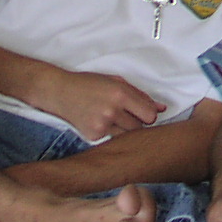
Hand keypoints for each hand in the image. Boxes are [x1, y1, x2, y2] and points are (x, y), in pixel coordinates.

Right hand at [33, 69, 165, 140]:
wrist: (59, 92)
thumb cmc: (88, 84)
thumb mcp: (116, 82)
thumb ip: (140, 95)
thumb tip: (161, 109)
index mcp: (120, 93)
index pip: (149, 115)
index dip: (148, 115)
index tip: (142, 112)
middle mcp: (112, 110)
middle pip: (140, 128)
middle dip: (137, 123)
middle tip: (125, 115)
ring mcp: (101, 125)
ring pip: (127, 136)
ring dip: (124, 129)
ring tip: (112, 117)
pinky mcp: (92, 136)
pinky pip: (111, 139)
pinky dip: (109, 133)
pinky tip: (99, 122)